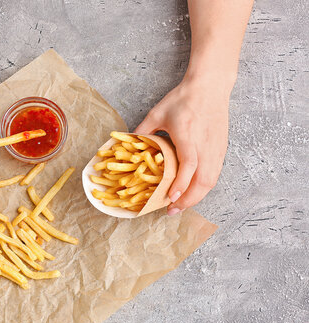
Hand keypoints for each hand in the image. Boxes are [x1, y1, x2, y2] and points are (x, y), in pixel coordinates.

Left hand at [134, 75, 231, 214]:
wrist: (210, 87)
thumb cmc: (183, 99)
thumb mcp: (157, 112)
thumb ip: (142, 130)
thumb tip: (127, 144)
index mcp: (188, 135)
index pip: (189, 164)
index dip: (180, 183)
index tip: (171, 197)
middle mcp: (205, 145)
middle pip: (203, 180)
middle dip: (188, 199)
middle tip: (171, 210)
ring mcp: (216, 149)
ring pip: (211, 180)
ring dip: (196, 197)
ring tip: (181, 205)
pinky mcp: (221, 150)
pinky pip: (215, 174)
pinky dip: (204, 188)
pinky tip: (192, 193)